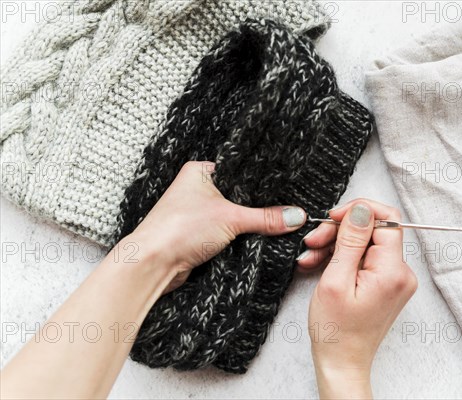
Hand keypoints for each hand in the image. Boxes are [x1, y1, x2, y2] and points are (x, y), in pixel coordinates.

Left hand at [124, 161, 306, 292]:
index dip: (263, 184)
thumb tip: (295, 216)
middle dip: (257, 209)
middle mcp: (196, 190)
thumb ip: (266, 217)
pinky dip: (237, 239)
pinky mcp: (196, 236)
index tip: (286, 193)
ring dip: (247, 226)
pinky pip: (225, 234)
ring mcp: (195, 213)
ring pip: (232, 217)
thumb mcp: (231, 218)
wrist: (151, 264)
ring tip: (272, 227)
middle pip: (239, 197)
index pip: (241, 173)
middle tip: (284, 212)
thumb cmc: (179, 229)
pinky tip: (253, 241)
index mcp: (200, 172)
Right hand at [298, 199, 417, 398]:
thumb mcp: (336, 280)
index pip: (386, 220)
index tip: (332, 218)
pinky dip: (342, 257)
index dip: (357, 212)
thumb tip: (361, 209)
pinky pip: (364, 258)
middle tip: (314, 240)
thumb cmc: (336, 330)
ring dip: (336, 244)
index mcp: (393, 271)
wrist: (342, 362)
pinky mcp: (385, 283)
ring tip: (311, 256)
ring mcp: (394, 279)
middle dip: (340, 230)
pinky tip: (319, 264)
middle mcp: (401, 273)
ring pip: (365, 243)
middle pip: (373, 230)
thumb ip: (351, 241)